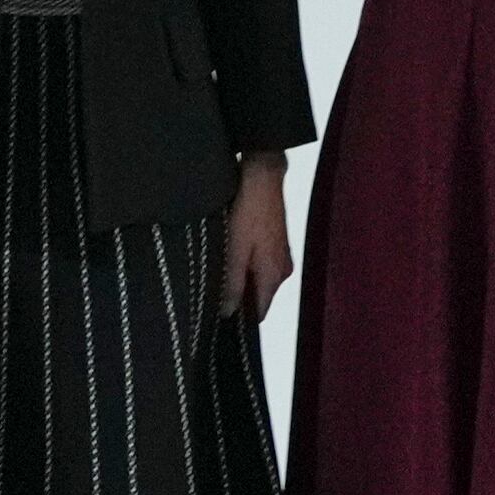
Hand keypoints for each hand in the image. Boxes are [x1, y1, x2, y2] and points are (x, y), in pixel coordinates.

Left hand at [224, 154, 294, 318]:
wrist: (262, 176)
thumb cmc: (250, 210)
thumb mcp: (234, 251)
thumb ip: (232, 284)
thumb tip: (228, 312)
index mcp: (274, 276)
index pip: (259, 313)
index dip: (239, 317)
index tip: (217, 316)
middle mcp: (282, 270)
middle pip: (257, 296)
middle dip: (237, 296)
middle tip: (212, 288)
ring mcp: (280, 255)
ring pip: (256, 279)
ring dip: (239, 277)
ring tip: (219, 267)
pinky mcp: (274, 242)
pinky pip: (258, 263)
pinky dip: (244, 262)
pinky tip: (229, 251)